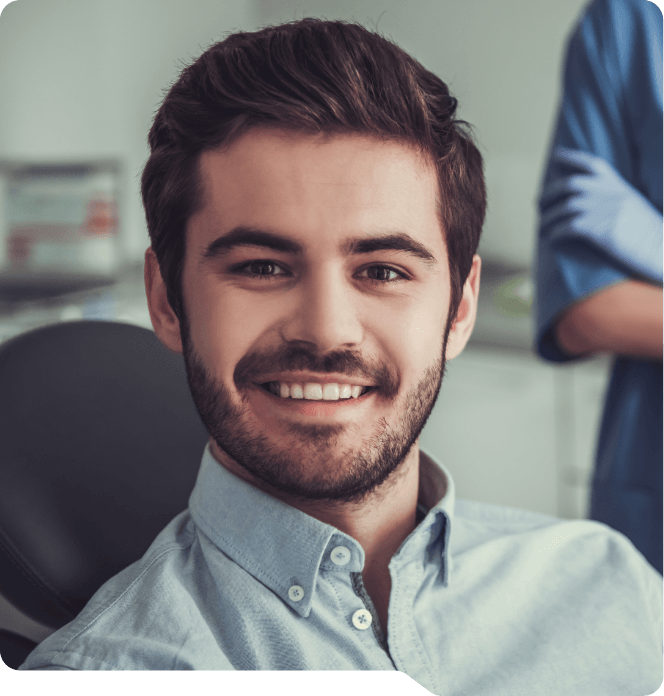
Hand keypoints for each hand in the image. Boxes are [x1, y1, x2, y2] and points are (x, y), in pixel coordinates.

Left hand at [540, 147, 661, 282]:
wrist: (661, 249)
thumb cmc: (646, 234)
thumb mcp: (632, 206)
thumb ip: (612, 199)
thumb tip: (585, 202)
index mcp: (618, 185)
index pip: (592, 163)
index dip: (571, 157)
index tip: (555, 154)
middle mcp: (610, 193)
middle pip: (570, 184)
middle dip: (549, 193)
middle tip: (539, 204)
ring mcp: (605, 209)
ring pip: (565, 207)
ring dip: (548, 218)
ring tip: (541, 227)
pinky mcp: (601, 229)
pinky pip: (568, 227)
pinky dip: (556, 232)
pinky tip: (551, 238)